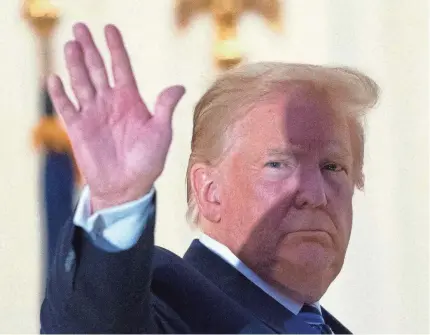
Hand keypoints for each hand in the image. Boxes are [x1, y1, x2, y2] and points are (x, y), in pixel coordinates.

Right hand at [47, 23, 184, 211]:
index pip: (121, 67)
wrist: (127, 187)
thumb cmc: (148, 161)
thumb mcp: (161, 133)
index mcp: (130, 100)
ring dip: (75, 64)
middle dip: (90, 49)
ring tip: (71, 45)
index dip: (116, 48)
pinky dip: (60, 94)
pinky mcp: (78, 128)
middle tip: (80, 28)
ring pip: (81, 82)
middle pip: (97, 69)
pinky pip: (66, 107)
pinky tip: (55, 79)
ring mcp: (93, 113)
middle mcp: (110, 102)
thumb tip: (179, 87)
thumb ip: (165, 108)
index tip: (110, 28)